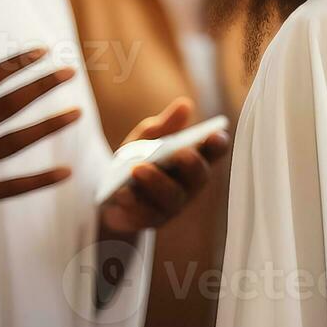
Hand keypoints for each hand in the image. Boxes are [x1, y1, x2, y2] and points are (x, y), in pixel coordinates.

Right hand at [0, 23, 82, 243]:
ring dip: (50, 126)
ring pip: (16, 142)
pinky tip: (68, 170)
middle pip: (8, 104)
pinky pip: (13, 187)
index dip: (17, 63)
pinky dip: (41, 180)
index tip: (45, 50)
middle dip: (42, 85)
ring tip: (79, 112)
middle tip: (73, 71)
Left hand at [98, 98, 231, 235]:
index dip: (218, 144)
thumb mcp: (145, 139)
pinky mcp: (149, 221)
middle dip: (191, 165)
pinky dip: (133, 203)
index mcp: (193, 159)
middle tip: (180, 153)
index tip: (215, 134)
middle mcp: (189, 185)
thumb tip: (185, 105)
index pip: (214, 152)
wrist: (109, 193)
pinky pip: (144, 215)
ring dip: (156, 182)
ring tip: (138, 169)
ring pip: (172, 198)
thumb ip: (164, 125)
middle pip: (198, 177)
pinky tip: (122, 192)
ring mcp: (171, 206)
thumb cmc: (136, 160)